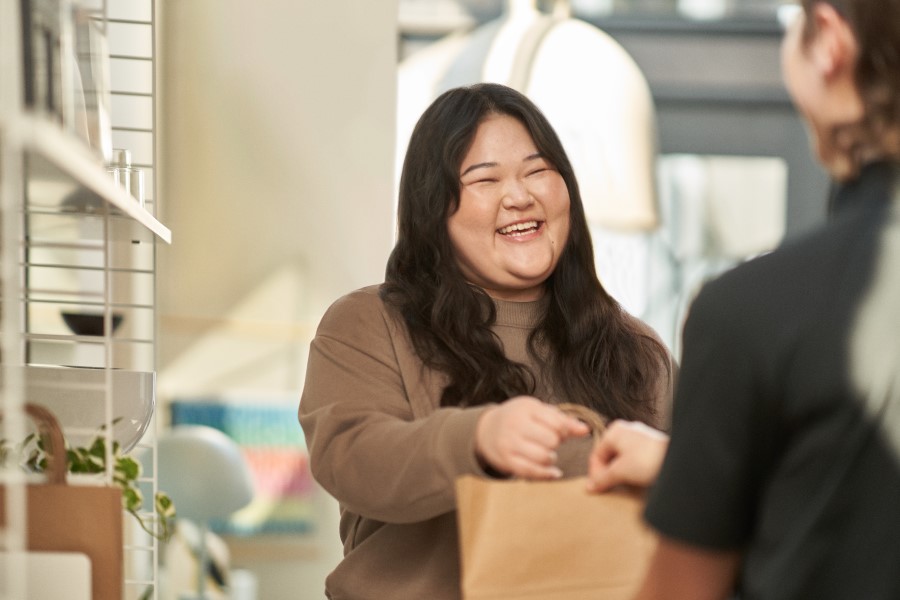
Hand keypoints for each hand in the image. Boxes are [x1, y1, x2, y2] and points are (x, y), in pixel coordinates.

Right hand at [475, 396, 589, 479]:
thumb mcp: (538, 411)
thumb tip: (585, 430)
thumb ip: (562, 420)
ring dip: (551, 458)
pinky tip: (553, 472)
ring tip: (547, 454)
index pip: (556, 422)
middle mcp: (516, 425)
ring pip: (542, 457)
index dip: (565, 430)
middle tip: (551, 442)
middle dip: (556, 443)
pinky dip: (546, 474)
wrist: (486, 430)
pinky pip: (531, 472)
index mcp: (526, 408)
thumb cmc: (519, 418)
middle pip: (551, 440)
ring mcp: (510, 444)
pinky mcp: (507, 461)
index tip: (561, 432)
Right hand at [587, 420, 668, 492]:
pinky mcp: (651, 446)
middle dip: (608, 473)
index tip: (597, 489)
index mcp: (615, 430)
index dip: (595, 474)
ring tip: (624, 485)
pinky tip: (635, 480)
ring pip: (621, 458)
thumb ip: (602, 479)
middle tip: (609, 488)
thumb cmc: (648, 460)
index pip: (596, 454)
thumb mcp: (620, 472)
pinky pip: (634, 459)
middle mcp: (626, 430)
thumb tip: (590, 487)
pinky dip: (631, 470)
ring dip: (619, 473)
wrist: (679, 461)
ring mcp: (640, 437)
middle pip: (609, 456)